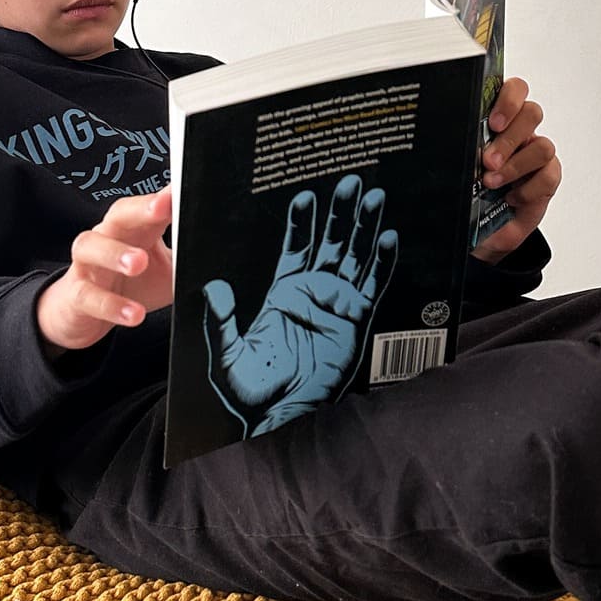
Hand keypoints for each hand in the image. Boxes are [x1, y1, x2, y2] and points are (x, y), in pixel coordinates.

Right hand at [35, 187, 174, 352]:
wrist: (84, 314)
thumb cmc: (130, 285)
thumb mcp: (165, 271)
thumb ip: (186, 259)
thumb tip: (219, 253)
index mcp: (134, 229)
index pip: (150, 206)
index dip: (164, 198)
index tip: (181, 190)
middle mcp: (107, 238)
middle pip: (118, 214)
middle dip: (140, 209)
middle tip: (161, 209)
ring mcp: (87, 264)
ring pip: (92, 246)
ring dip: (115, 252)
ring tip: (138, 263)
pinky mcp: (76, 294)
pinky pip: (89, 295)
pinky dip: (111, 305)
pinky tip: (132, 314)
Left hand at [202, 175, 398, 436]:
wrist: (281, 419)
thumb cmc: (252, 393)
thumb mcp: (226, 356)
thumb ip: (220, 322)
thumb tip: (212, 289)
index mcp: (284, 294)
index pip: (296, 247)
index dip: (301, 221)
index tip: (305, 194)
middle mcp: (314, 294)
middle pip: (331, 243)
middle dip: (341, 212)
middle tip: (351, 180)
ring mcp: (338, 306)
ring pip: (354, 258)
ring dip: (364, 228)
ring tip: (374, 197)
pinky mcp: (357, 322)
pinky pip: (372, 287)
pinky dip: (382, 264)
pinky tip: (388, 239)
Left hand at [471, 75, 561, 262]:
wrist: (485, 229)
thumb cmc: (470, 192)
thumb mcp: (459, 168)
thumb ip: (460, 152)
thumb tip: (450, 144)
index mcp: (499, 119)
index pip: (514, 90)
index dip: (508, 100)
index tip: (491, 123)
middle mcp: (521, 132)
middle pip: (531, 113)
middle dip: (509, 137)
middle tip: (487, 160)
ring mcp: (535, 154)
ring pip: (543, 145)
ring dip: (515, 165)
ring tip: (491, 182)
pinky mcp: (548, 177)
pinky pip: (549, 174)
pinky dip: (528, 189)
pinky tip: (510, 197)